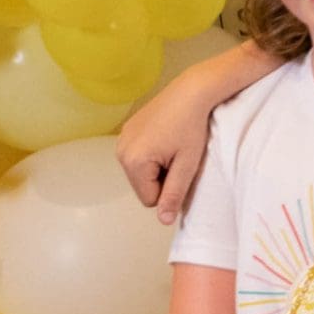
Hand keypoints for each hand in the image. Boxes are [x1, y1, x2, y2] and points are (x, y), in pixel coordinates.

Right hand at [115, 78, 219, 224]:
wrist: (191, 91)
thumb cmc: (192, 128)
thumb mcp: (187, 165)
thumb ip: (173, 194)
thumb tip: (163, 222)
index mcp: (133, 162)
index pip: (149, 199)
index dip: (169, 189)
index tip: (181, 167)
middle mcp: (120, 151)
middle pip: (143, 186)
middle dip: (162, 178)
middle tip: (179, 155)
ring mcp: (121, 139)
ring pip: (141, 172)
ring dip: (158, 166)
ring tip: (174, 146)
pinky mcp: (127, 130)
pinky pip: (138, 155)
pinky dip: (153, 153)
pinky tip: (167, 137)